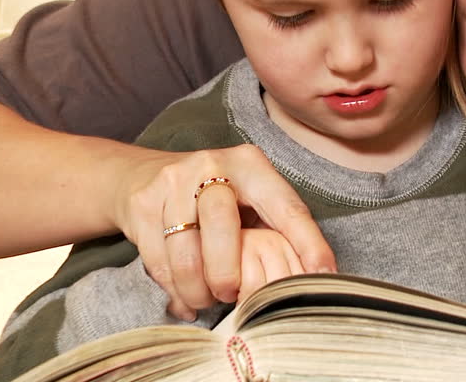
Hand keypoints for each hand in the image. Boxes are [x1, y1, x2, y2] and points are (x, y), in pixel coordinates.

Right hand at [115, 144, 335, 320]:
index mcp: (251, 165)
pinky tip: (186, 298)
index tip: (323, 275)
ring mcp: (172, 183)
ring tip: (208, 300)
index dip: (307, 243)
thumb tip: (318, 276)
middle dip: (228, 270)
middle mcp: (212, 165)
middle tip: (233, 295)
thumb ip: (278, 230)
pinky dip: (175, 289)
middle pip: (222, 223)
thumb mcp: (249, 201)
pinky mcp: (142, 205)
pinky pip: (159, 260)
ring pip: (185, 248)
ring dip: (198, 287)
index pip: (286, 206)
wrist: (142, 176)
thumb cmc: (214, 199)